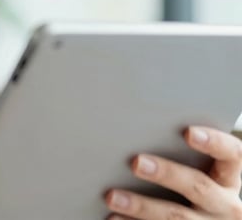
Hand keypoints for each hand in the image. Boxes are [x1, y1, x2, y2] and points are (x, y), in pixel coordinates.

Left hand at [105, 126, 241, 218]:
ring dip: (141, 206)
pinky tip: (113, 217)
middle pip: (198, 186)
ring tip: (113, 196)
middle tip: (136, 162)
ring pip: (176, 216)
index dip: (214, 142)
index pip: (231, 154)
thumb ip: (177, 155)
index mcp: (227, 178)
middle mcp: (225, 205)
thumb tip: (136, 131)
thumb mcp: (196, 173)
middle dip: (166, 173)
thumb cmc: (187, 187)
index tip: (188, 132)